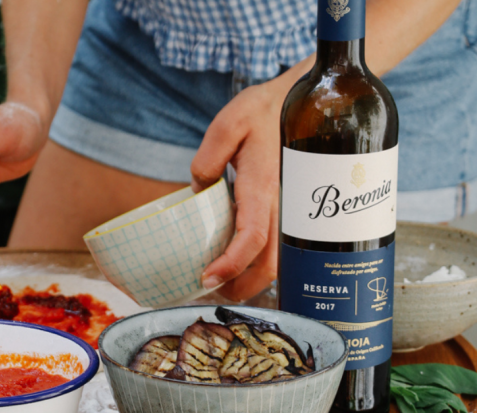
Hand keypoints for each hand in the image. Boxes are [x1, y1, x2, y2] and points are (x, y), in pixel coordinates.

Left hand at [190, 82, 282, 301]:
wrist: (302, 101)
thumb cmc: (262, 111)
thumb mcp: (228, 123)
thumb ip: (208, 157)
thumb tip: (198, 191)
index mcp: (263, 186)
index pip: (251, 237)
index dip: (231, 264)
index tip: (206, 278)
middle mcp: (281, 204)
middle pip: (270, 263)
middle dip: (243, 287)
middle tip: (212, 292)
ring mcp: (288, 209)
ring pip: (278, 260)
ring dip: (252, 280)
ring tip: (222, 284)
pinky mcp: (287, 209)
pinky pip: (278, 246)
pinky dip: (259, 263)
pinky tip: (238, 261)